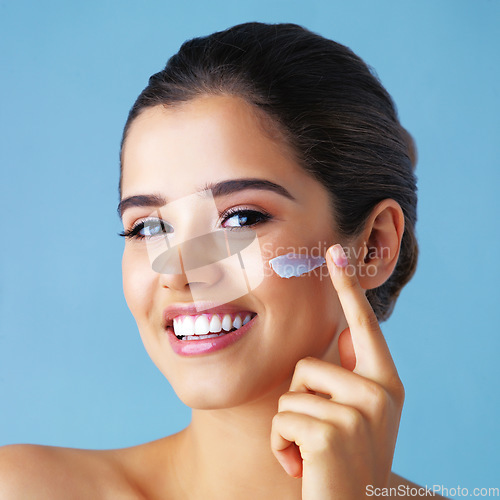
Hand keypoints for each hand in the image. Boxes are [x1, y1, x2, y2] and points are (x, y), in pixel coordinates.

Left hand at [270, 244, 404, 498]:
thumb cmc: (344, 463)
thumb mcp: (356, 417)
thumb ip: (350, 375)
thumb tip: (343, 331)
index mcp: (385, 384)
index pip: (363, 326)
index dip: (348, 287)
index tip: (335, 251)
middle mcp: (379, 394)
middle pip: (307, 365)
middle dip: (299, 402)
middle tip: (318, 436)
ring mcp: (359, 414)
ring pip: (290, 393)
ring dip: (288, 427)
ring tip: (310, 454)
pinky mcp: (331, 434)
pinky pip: (281, 420)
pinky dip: (280, 446)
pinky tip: (301, 468)